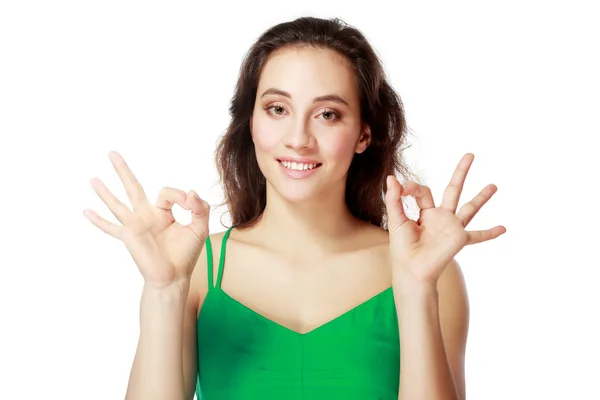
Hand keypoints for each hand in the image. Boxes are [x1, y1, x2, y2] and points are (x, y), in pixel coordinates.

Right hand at [83, 151, 209, 287]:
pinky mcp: (129, 236)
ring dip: (105, 192)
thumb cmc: (186, 254)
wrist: (174, 276)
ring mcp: (135, 226)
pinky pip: (110, 227)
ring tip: (93, 179)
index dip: (179, 195)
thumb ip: (200, 208)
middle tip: (112, 153)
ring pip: (117, 203)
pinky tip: (86, 211)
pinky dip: (98, 220)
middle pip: (132, 188)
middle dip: (123, 170)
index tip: (189, 204)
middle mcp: (146, 216)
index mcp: (162, 212)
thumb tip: (191, 192)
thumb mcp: (200, 227)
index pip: (166, 192)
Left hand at [385, 153, 505, 285]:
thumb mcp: (396, 220)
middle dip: (461, 172)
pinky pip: (478, 236)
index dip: (412, 187)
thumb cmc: (402, 249)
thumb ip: (394, 199)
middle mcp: (441, 217)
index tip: (402, 188)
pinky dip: (490, 233)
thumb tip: (391, 178)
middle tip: (470, 155)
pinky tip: (504, 229)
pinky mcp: (459, 238)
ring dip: (482, 197)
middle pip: (453, 190)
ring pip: (470, 208)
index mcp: (426, 213)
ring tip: (493, 185)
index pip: (424, 191)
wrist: (411, 270)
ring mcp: (452, 227)